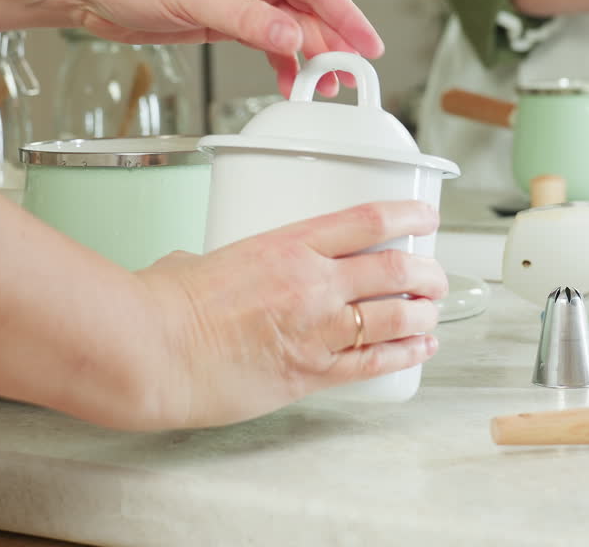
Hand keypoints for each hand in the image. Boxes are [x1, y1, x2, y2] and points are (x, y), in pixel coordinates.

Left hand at [62, 0, 384, 96]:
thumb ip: (246, 20)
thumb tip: (292, 36)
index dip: (344, 14)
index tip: (367, 44)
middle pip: (304, 8)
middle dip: (329, 42)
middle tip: (349, 78)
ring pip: (284, 28)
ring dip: (305, 57)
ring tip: (324, 88)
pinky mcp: (215, 20)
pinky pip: (259, 42)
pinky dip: (276, 62)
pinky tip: (287, 82)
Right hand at [136, 201, 445, 428]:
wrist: (153, 352)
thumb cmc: (162, 305)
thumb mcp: (194, 261)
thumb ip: (214, 262)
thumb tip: (200, 267)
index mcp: (286, 244)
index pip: (366, 220)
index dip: (407, 215)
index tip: (425, 216)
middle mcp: (312, 283)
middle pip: (396, 269)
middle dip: (427, 272)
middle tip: (435, 276)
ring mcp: (316, 330)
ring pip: (398, 316)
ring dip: (425, 315)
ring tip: (433, 313)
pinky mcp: (312, 374)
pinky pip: (374, 363)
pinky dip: (406, 354)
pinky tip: (421, 349)